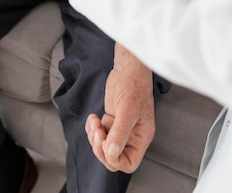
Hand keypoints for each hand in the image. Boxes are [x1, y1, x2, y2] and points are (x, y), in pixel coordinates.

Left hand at [85, 45, 154, 172]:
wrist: (127, 68)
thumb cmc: (134, 84)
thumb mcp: (128, 109)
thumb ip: (120, 132)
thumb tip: (111, 152)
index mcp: (141, 137)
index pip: (128, 163)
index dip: (114, 159)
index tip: (106, 144)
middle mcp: (131, 136)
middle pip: (113, 157)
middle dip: (101, 148)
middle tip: (97, 132)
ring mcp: (120, 128)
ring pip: (103, 146)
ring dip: (94, 137)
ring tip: (95, 122)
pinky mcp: (111, 120)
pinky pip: (98, 134)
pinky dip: (91, 129)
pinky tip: (93, 117)